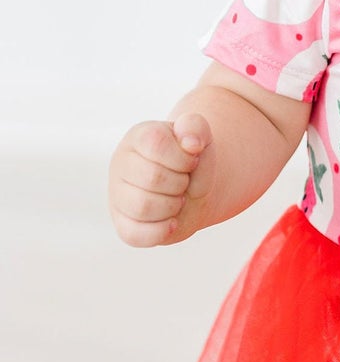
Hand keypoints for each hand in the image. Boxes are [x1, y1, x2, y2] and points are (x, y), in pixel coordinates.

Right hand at [108, 113, 214, 246]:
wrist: (193, 190)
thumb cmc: (192, 161)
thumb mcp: (200, 138)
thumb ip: (196, 127)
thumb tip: (191, 143)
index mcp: (138, 136)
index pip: (156, 143)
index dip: (183, 157)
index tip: (190, 161)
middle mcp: (121, 164)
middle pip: (152, 179)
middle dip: (180, 183)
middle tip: (183, 182)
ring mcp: (118, 195)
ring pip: (143, 207)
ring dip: (173, 206)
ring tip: (176, 199)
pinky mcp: (123, 223)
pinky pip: (136, 234)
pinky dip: (163, 230)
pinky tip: (172, 220)